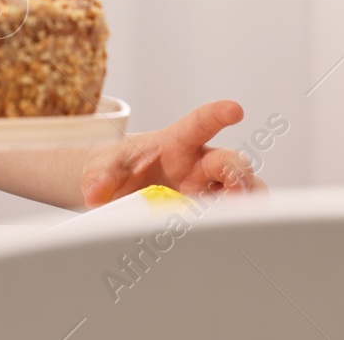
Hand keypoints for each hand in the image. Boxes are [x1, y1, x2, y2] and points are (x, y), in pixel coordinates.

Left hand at [79, 100, 267, 208]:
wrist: (122, 188)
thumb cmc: (122, 167)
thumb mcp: (105, 166)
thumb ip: (100, 176)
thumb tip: (95, 193)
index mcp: (178, 142)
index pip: (199, 124)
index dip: (217, 115)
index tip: (235, 109)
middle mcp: (201, 164)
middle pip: (231, 161)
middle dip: (238, 172)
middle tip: (235, 187)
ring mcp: (210, 189)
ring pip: (246, 190)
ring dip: (248, 201)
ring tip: (240, 215)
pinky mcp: (212, 212)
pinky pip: (235, 216)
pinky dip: (238, 223)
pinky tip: (231, 233)